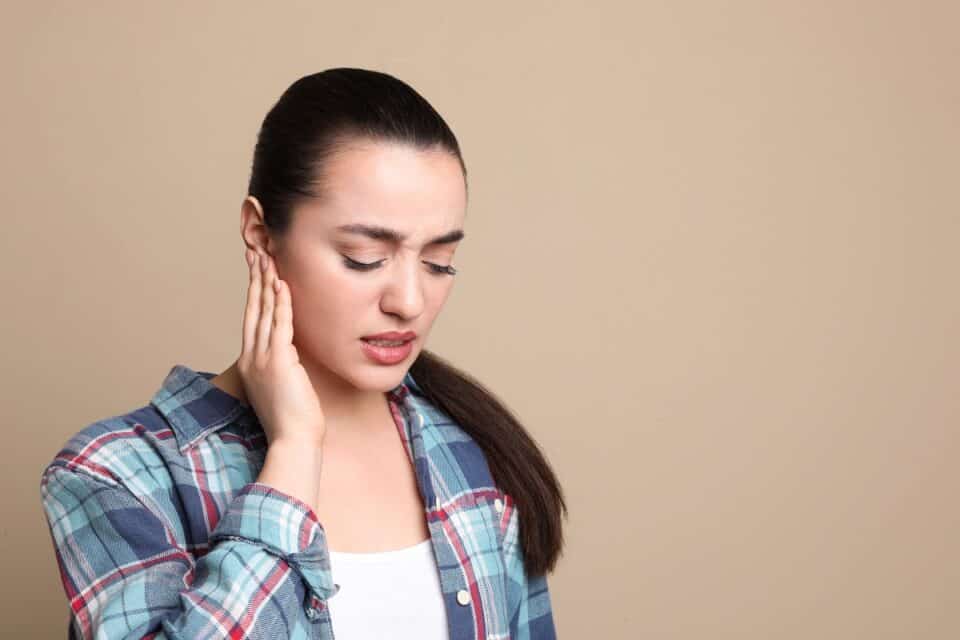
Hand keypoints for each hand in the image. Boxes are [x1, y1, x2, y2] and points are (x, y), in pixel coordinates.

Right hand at [237, 247, 326, 448]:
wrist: (293, 441)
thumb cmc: (293, 420)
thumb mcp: (282, 387)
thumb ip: (283, 366)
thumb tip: (290, 354)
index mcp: (251, 363)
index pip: (252, 319)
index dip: (254, 292)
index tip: (257, 270)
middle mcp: (252, 357)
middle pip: (253, 308)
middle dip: (255, 278)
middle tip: (256, 252)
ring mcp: (262, 359)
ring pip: (264, 312)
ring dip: (266, 282)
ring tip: (268, 258)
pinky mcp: (279, 362)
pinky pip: (280, 325)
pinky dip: (281, 302)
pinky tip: (282, 283)